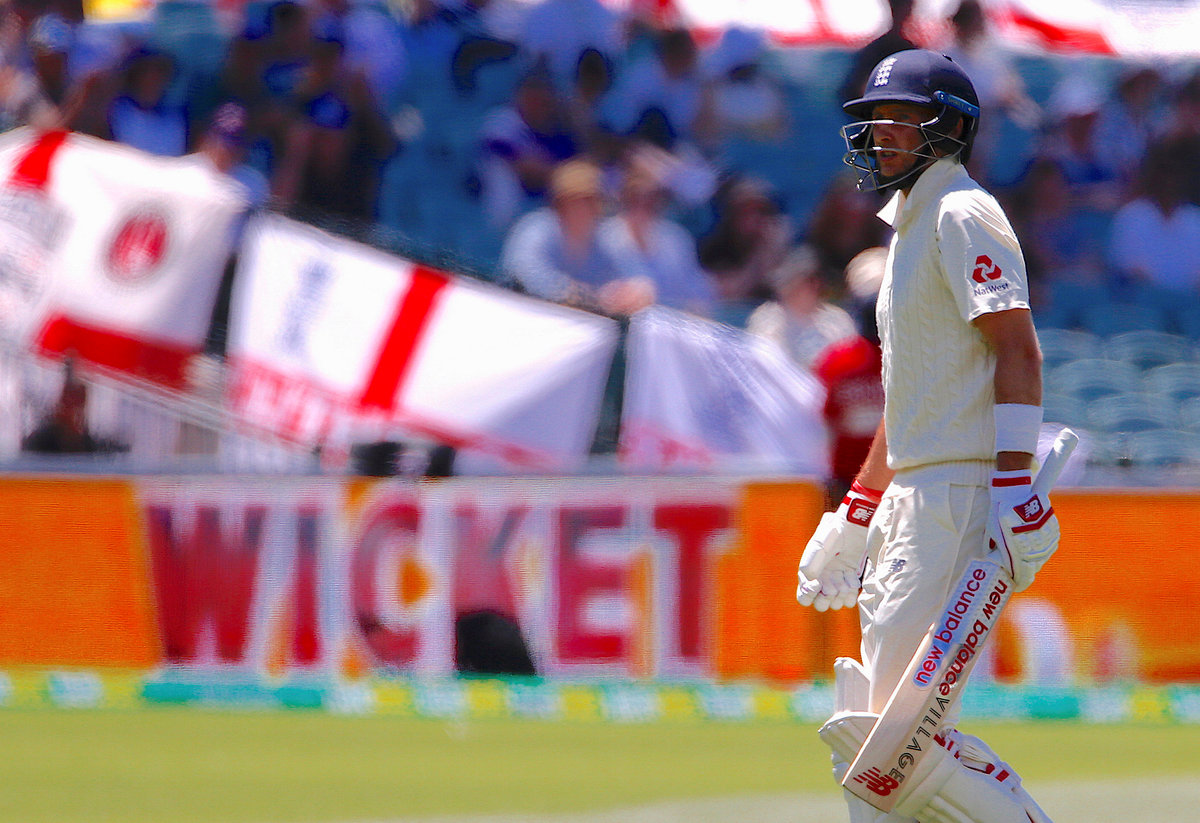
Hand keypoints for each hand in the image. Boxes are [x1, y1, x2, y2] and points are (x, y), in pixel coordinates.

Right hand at [796, 482, 880, 610]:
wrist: (854, 526)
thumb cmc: (833, 533)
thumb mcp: (818, 547)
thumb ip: (811, 565)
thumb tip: (810, 583)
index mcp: (809, 573)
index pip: (804, 597)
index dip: (809, 595)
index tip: (817, 584)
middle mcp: (821, 579)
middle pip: (820, 603)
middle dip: (826, 598)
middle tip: (833, 587)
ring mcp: (836, 580)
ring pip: (835, 602)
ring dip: (840, 595)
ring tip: (844, 580)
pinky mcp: (850, 579)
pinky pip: (849, 598)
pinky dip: (851, 592)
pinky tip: (852, 579)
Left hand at [989, 469, 1059, 591]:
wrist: (1013, 492)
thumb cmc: (998, 514)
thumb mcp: (991, 534)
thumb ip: (994, 551)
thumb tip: (994, 566)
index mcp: (1017, 550)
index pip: (1023, 575)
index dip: (1021, 583)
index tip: (1017, 587)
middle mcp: (1034, 546)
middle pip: (1034, 567)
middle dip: (1026, 571)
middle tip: (1019, 572)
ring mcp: (1046, 537)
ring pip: (1043, 555)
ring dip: (1035, 558)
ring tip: (1026, 553)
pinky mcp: (1053, 528)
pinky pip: (1050, 543)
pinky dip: (1043, 546)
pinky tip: (1034, 542)